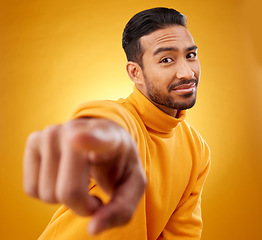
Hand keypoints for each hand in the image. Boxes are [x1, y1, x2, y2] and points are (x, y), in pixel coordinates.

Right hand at [23, 118, 145, 234]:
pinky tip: (63, 176)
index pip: (97, 138)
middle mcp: (76, 130)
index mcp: (109, 136)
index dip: (89, 140)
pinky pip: (32, 189)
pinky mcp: (34, 141)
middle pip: (69, 191)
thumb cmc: (117, 163)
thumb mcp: (132, 185)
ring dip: (66, 198)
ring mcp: (52, 133)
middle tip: (95, 197)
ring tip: (81, 181)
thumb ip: (120, 209)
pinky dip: (49, 192)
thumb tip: (92, 229)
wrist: (104, 139)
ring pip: (47, 194)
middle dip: (83, 206)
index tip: (77, 139)